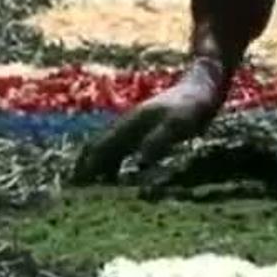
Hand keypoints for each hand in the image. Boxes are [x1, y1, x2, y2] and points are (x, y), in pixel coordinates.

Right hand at [73, 58, 227, 184]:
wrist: (202, 86)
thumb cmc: (192, 105)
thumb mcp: (179, 124)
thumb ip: (160, 140)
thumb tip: (141, 162)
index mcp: (131, 123)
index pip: (102, 147)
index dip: (89, 166)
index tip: (77, 185)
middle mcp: (127, 125)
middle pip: (98, 148)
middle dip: (85, 167)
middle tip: (74, 190)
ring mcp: (134, 127)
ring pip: (107, 149)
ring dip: (96, 166)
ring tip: (88, 188)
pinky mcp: (144, 130)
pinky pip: (120, 149)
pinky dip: (111, 163)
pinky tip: (113, 176)